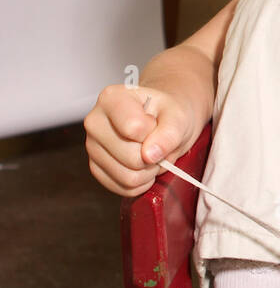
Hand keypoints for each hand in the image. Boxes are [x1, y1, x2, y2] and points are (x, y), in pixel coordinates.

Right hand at [83, 84, 197, 196]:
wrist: (163, 120)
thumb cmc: (166, 113)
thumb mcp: (177, 115)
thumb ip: (169, 132)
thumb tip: (150, 155)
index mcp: (111, 98)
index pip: (134, 128)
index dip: (154, 132)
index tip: (155, 123)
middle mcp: (95, 122)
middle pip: (131, 157)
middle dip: (153, 157)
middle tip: (156, 143)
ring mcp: (92, 147)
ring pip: (128, 177)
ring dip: (149, 171)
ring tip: (150, 154)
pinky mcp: (97, 169)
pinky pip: (124, 188)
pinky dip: (141, 182)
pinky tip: (143, 166)